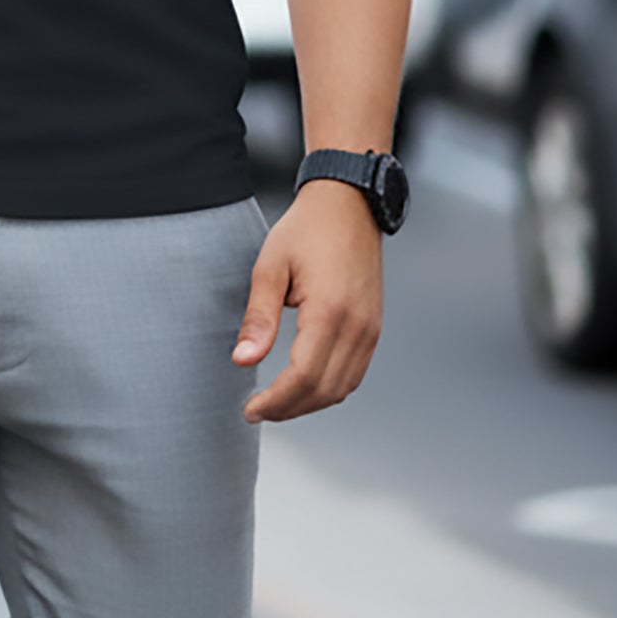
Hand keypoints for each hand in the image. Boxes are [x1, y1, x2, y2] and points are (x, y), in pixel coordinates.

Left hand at [235, 182, 383, 421]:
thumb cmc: (306, 231)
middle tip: (257, 411)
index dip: (275, 401)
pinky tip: (304, 386)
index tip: (250, 409)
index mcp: (330, 312)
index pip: (303, 377)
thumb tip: (243, 360)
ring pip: (343, 387)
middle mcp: (358, 327)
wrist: (348, 206)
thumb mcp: (269, 268)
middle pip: (324, 390)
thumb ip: (258, 318)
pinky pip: (354, 372)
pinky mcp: (374, 328)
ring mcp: (371, 329)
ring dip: (309, 403)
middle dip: (289, 409)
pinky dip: (329, 388)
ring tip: (276, 403)